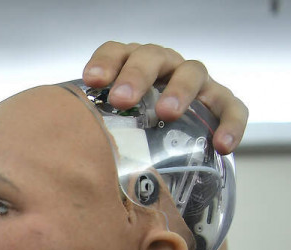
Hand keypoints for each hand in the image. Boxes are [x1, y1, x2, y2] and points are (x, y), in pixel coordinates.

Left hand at [82, 41, 248, 154]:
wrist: (171, 149)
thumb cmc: (133, 133)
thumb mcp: (110, 127)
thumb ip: (90, 130)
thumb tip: (58, 157)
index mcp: (132, 66)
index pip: (116, 52)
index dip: (105, 62)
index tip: (92, 81)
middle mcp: (164, 67)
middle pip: (151, 58)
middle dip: (136, 76)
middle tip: (122, 99)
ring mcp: (195, 82)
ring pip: (192, 73)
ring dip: (179, 90)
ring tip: (167, 113)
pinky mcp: (221, 102)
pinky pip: (232, 107)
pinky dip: (231, 123)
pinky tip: (223, 144)